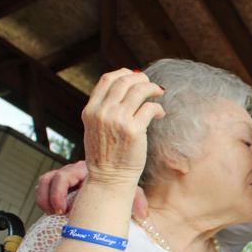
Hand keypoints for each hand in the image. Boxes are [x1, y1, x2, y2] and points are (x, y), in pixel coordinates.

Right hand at [36, 161, 148, 217]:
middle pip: (53, 177)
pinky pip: (42, 188)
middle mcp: (74, 171)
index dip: (61, 192)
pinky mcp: (58, 187)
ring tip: (53, 214)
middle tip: (59, 213)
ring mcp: (65, 178)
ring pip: (45, 181)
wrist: (114, 192)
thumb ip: (136, 199)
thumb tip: (143, 215)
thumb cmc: (121, 189)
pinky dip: (43, 199)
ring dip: (45, 198)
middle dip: (53, 197)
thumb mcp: (129, 193)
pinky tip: (50, 213)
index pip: (67, 173)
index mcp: (89, 170)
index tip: (66, 210)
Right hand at [81, 68, 164, 185]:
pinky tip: (160, 113)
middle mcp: (102, 112)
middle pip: (124, 81)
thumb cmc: (106, 155)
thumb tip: (124, 90)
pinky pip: (150, 108)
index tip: (135, 76)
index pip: (107, 79)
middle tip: (151, 85)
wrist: (109, 178)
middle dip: (141, 79)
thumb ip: (104, 110)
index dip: (123, 73)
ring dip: (152, 88)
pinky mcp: (134, 130)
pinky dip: (158, 107)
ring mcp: (118, 120)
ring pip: (139, 91)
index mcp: (91, 110)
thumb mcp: (96, 128)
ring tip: (159, 93)